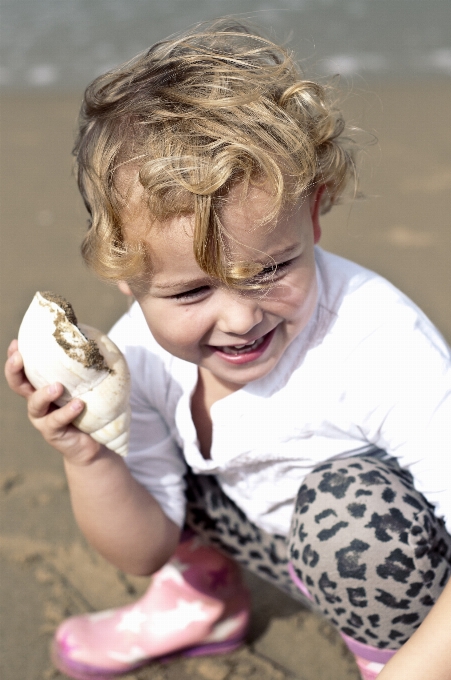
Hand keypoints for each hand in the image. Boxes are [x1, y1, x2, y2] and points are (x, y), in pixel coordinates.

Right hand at [5, 339, 100, 464]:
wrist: (94, 442)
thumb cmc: (90, 407)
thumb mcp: (86, 385)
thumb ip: (85, 367)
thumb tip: (95, 338)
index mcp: (42, 385)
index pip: (24, 368)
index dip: (16, 356)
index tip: (16, 342)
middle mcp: (38, 401)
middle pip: (17, 384)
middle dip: (14, 370)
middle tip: (20, 358)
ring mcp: (43, 418)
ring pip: (35, 404)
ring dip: (44, 394)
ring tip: (58, 386)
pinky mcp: (52, 433)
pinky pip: (57, 421)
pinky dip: (68, 412)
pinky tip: (79, 404)